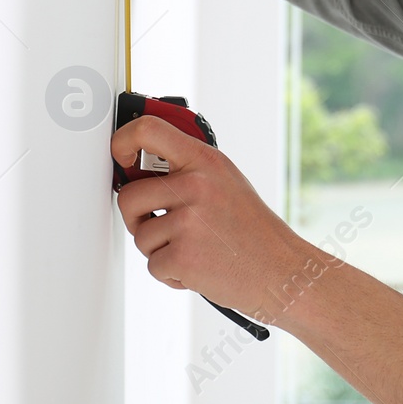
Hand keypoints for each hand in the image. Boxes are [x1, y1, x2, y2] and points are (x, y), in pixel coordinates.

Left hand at [112, 113, 331, 325]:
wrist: (281, 271)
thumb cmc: (252, 229)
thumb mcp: (226, 181)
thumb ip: (187, 169)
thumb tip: (138, 165)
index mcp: (205, 160)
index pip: (148, 130)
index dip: (122, 141)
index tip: (120, 157)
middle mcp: (195, 185)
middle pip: (128, 195)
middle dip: (136, 217)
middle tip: (158, 224)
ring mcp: (189, 221)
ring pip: (140, 235)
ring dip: (159, 249)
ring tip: (194, 248)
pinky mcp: (183, 256)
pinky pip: (152, 265)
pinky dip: (171, 273)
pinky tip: (198, 267)